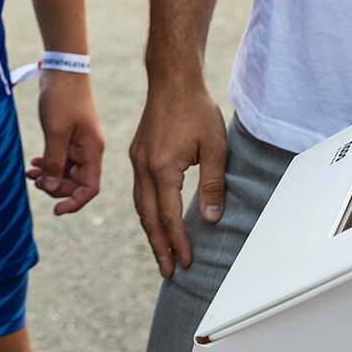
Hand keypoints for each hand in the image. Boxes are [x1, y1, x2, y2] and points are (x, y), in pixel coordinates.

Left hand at [26, 71, 103, 213]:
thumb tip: (51, 188)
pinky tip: (33, 162)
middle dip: (56, 187)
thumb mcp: (56, 132)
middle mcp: (88, 150)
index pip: (90, 188)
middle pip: (76, 183)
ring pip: (66, 171)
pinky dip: (47, 163)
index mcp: (92, 151)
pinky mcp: (68, 135)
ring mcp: (78, 143)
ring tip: (29, 172)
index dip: (74, 202)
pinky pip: (60, 158)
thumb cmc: (62, 98)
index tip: (56, 209)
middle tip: (34, 180)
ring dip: (49, 175)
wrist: (62, 69)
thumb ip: (54, 162)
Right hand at [129, 79, 225, 277]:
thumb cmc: (196, 109)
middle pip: (148, 217)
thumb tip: (210, 218)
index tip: (186, 262)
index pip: (169, 216)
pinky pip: (139, 191)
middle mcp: (143, 168)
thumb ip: (213, 184)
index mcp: (161, 168)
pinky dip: (146, 211)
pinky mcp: (137, 153)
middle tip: (168, 272)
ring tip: (160, 252)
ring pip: (140, 206)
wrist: (172, 79)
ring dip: (151, 231)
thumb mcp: (215, 148)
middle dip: (159, 246)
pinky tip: (155, 218)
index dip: (178, 241)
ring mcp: (136, 160)